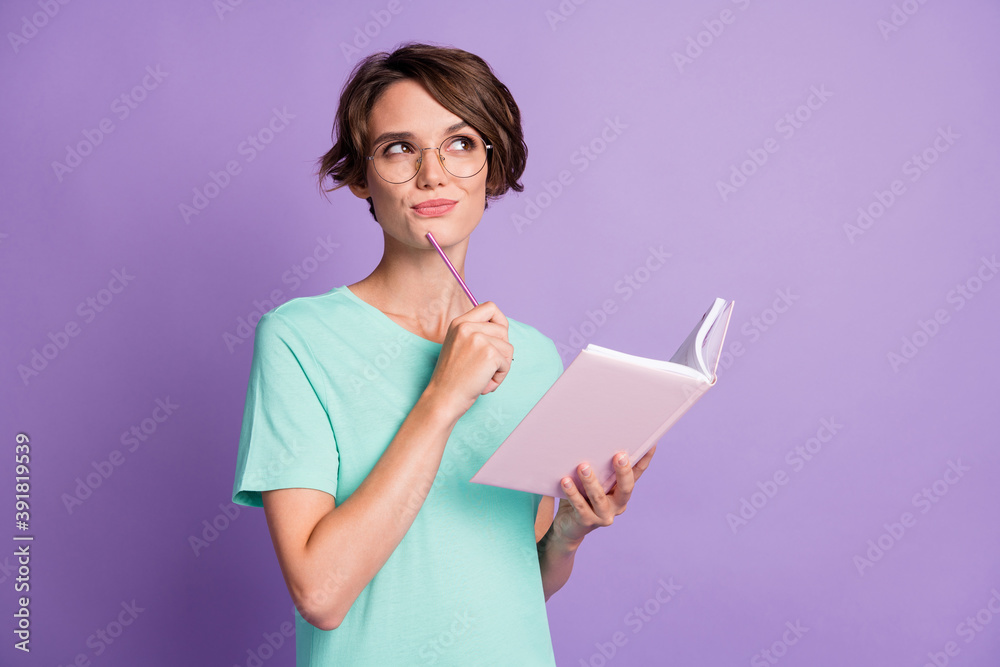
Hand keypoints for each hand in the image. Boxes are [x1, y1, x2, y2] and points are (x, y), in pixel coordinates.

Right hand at [424, 301, 512, 419]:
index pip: (490, 307)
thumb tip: (503, 330)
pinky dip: (500, 377)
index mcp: (459, 323)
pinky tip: (484, 384)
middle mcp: (467, 327)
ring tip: (483, 377)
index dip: (499, 321)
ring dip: (501, 367)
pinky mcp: (489, 354)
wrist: (442, 398)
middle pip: (503, 329)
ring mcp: (478, 339)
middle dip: (501, 350)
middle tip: (486, 367)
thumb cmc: (451, 378)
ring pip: (508, 348)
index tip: (497, 338)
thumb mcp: (458, 346)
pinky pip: (507, 364)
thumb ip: (476, 334)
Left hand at [550, 445, 656, 547]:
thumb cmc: (582, 496)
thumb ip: (599, 468)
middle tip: (619, 456)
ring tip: (583, 467)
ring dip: (591, 481)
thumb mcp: (595, 481)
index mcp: (622, 491)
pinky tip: (566, 481)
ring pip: (599, 497)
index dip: (644, 459)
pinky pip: (579, 506)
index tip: (651, 444)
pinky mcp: (587, 521)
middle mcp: (618, 505)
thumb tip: (595, 439)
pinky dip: (572, 493)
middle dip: (623, 472)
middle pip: (626, 488)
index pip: (637, 474)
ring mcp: (604, 515)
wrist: (569, 526)